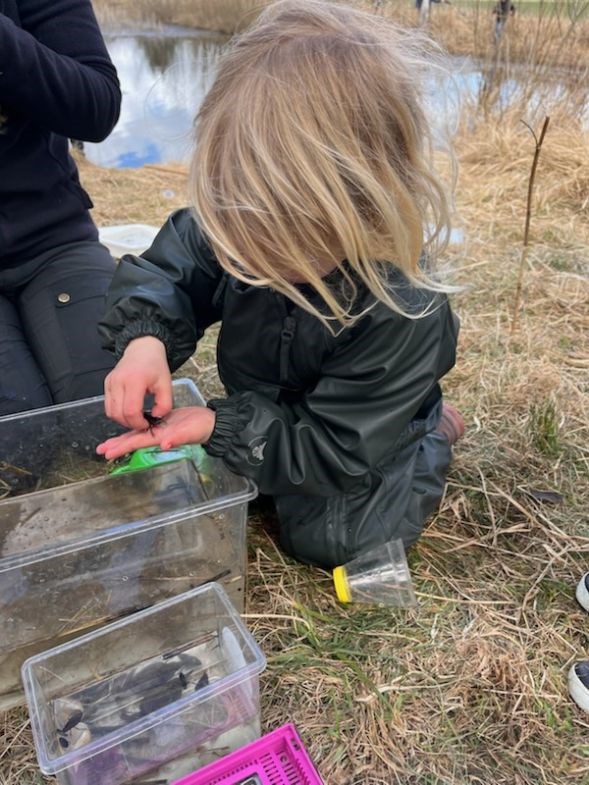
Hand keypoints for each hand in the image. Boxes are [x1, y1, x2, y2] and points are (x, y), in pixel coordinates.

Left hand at [96, 406, 215, 460]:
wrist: (211, 423)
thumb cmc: (202, 428)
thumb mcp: (191, 432)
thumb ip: (179, 438)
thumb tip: (165, 445)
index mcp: (160, 437)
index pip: (137, 443)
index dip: (122, 447)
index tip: (107, 453)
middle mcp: (157, 435)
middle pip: (133, 441)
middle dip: (117, 446)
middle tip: (100, 450)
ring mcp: (160, 430)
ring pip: (137, 435)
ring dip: (123, 439)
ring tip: (108, 444)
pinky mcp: (163, 423)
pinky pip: (145, 427)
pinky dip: (135, 428)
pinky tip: (129, 428)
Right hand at [104, 336, 171, 429]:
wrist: (142, 350)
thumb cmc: (155, 366)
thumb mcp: (167, 384)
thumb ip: (165, 404)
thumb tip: (155, 417)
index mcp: (135, 380)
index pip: (131, 411)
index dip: (138, 423)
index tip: (147, 424)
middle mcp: (119, 381)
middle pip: (118, 414)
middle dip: (130, 424)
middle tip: (142, 423)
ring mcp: (110, 382)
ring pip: (110, 412)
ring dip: (122, 420)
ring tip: (136, 417)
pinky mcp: (107, 384)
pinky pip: (108, 406)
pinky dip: (117, 413)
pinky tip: (128, 410)